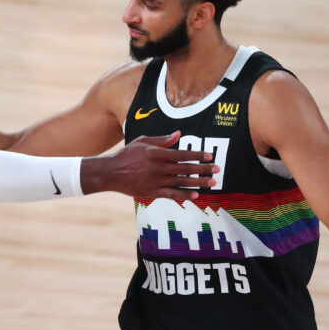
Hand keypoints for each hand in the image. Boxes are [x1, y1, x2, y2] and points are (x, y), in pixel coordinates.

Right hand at [82, 131, 218, 198]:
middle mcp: (159, 167)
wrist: (111, 173)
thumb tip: (178, 134)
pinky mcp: (152, 192)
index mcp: (157, 153)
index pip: (182, 154)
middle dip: (203, 169)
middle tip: (217, 170)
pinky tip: (196, 196)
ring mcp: (156, 181)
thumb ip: (162, 139)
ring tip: (212, 183)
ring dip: (198, 183)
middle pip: (185, 168)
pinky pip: (171, 194)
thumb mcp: (143, 142)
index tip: (209, 156)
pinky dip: (184, 195)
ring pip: (181, 182)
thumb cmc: (127, 154)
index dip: (197, 155)